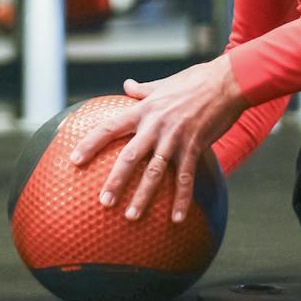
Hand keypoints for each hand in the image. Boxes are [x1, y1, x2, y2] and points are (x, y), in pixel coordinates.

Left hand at [68, 57, 246, 223]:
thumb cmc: (195, 80)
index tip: (73, 159)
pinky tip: (176, 219)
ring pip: (155, 172)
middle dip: (115, 181)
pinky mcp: (195, 147)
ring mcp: (175, 138)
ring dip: (143, 197)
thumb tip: (127, 84)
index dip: (89, 144)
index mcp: (144, 110)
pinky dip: (181, 200)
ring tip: (131, 216)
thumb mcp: (164, 83)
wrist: (227, 82)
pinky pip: (185, 179)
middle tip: (102, 202)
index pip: (109, 128)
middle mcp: (155, 126)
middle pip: (129, 157)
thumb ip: (143, 89)